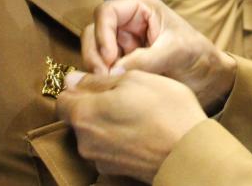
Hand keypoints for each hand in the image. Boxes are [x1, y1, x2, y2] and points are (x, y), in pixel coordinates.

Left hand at [57, 70, 205, 182]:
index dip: (78, 87)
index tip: (98, 82)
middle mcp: (84, 140)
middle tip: (124, 94)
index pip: (62, 99)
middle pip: (77, 117)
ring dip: (108, 121)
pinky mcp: (114, 171)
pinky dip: (118, 138)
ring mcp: (99, 159)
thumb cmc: (165, 110)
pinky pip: (108, 147)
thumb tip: (72, 79)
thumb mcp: (133, 79)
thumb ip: (97, 80)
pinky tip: (141, 131)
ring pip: (94, 133)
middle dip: (94, 105)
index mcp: (84, 114)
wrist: (190, 153)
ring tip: (137, 113)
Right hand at [81, 0, 235, 111]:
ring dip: (97, 67)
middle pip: (95, 31)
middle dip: (95, 54)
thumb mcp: (175, 53)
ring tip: (109, 85)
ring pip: (95, 50)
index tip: (109, 58)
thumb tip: (114, 70)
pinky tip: (112, 88)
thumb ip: (145, 59)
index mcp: (141, 8)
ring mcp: (124, 42)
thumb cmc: (198, 54)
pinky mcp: (123, 62)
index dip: (102, 33)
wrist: (209, 77)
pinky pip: (103, 67)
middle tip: (102, 77)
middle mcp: (128, 22)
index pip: (107, 12)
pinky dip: (103, 77)